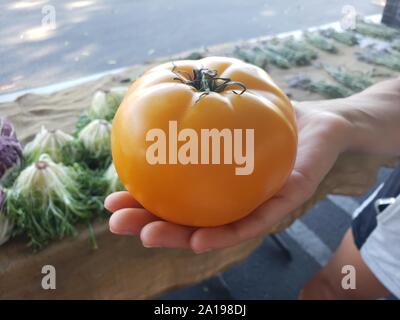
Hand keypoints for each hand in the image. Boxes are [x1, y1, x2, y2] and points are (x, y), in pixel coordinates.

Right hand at [105, 100, 351, 252]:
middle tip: (117, 224)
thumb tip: (158, 98)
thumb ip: (200, 111)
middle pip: (188, 220)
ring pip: (215, 229)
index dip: (144, 202)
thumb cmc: (273, 119)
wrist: (325, 123)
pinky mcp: (286, 203)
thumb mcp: (231, 109)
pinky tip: (199, 240)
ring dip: (179, 237)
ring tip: (147, 237)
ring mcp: (258, 205)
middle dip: (151, 225)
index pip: (177, 197)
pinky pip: (256, 221)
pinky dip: (227, 234)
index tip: (113, 200)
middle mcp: (233, 199)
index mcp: (217, 183)